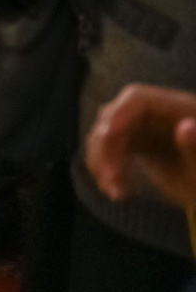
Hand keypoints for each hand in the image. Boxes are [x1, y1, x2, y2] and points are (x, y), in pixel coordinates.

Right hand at [87, 85, 195, 208]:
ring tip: (114, 192)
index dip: (119, 114)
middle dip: (107, 147)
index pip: (138, 99)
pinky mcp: (137, 141)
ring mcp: (145, 126)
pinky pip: (111, 147)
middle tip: (110, 180)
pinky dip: (107, 166)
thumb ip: (195, 147)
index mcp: (178, 109)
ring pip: (107, 133)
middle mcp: (158, 112)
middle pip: (116, 116)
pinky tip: (116, 189)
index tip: (106, 137)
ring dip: (103, 160)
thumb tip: (186, 126)